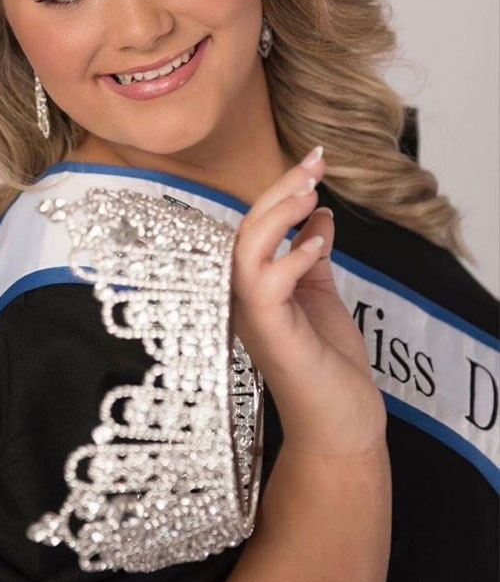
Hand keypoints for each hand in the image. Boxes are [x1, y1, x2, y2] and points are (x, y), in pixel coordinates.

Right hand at [230, 147, 386, 456]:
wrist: (338, 421)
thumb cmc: (327, 362)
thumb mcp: (320, 294)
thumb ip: (312, 254)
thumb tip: (320, 214)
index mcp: (253, 284)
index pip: (254, 227)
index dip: (281, 190)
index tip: (313, 161)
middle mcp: (242, 296)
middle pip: (246, 229)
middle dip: (280, 191)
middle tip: (314, 164)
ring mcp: (252, 314)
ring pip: (246, 250)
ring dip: (279, 216)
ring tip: (312, 192)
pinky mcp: (270, 331)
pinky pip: (266, 285)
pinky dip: (292, 258)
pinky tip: (319, 245)